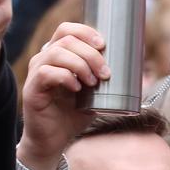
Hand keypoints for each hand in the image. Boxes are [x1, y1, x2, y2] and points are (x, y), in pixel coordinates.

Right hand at [17, 22, 110, 169]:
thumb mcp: (96, 92)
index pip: (67, 29)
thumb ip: (106, 76)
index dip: (86, 31)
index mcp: (58, 55)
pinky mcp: (31, 89)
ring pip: (56, 53)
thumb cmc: (74, 114)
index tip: (103, 45)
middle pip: (66, 39)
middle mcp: (44, 59)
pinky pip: (46, 73)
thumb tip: (137, 61)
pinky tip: (77, 88)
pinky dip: (65, 77)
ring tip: (92, 82)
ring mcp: (35, 73)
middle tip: (104, 73)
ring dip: (80, 64)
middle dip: (90, 53)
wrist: (55, 140)